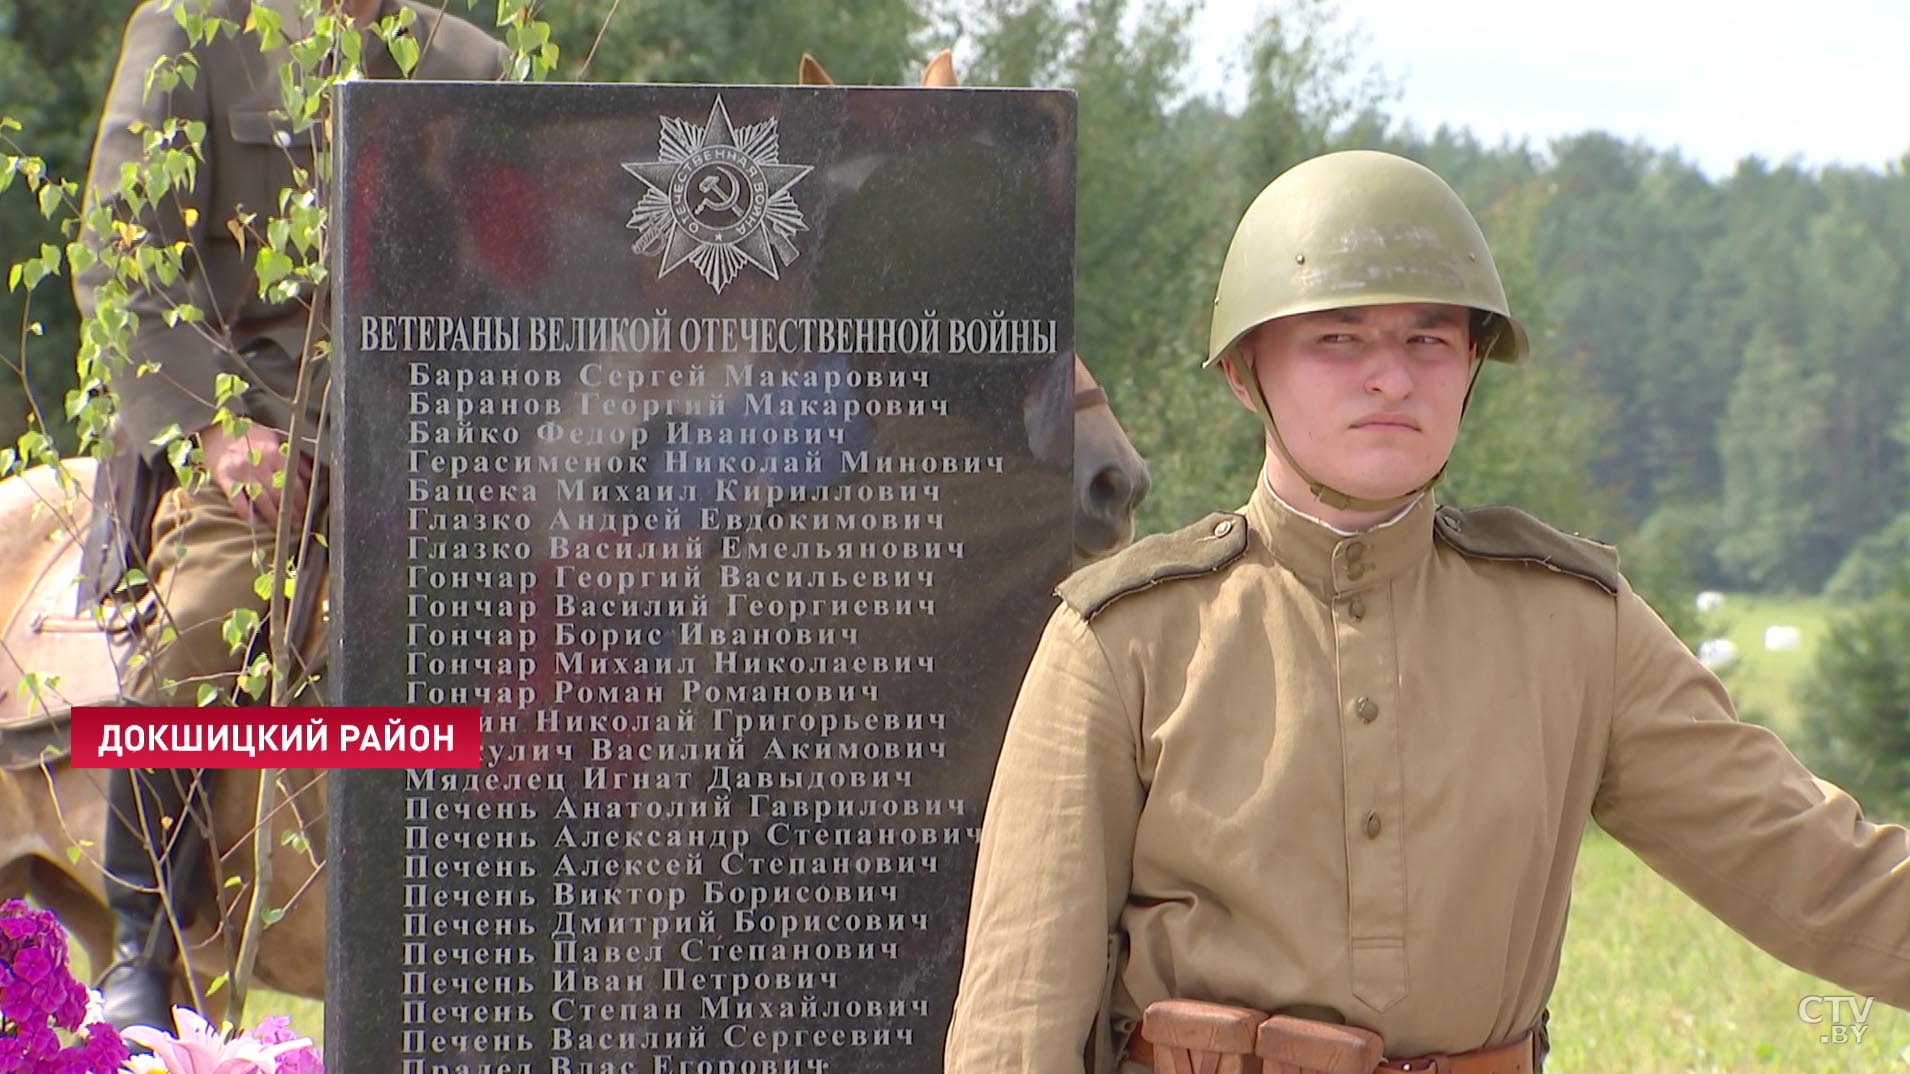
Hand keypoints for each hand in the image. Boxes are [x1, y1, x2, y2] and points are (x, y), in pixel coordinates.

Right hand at [198, 424, 312, 529]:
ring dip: (272, 516)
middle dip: (289, 512)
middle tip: (295, 525)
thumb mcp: (274, 440)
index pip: (294, 482)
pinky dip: (244, 511)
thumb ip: (292, 458)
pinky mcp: (224, 476)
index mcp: (275, 453)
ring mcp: (241, 470)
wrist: (214, 429)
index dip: (301, 500)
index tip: (305, 512)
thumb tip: (309, 477)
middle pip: (279, 493)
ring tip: (279, 527)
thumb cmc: (247, 436)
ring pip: (262, 499)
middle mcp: (260, 461)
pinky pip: (236, 497)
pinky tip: (252, 521)